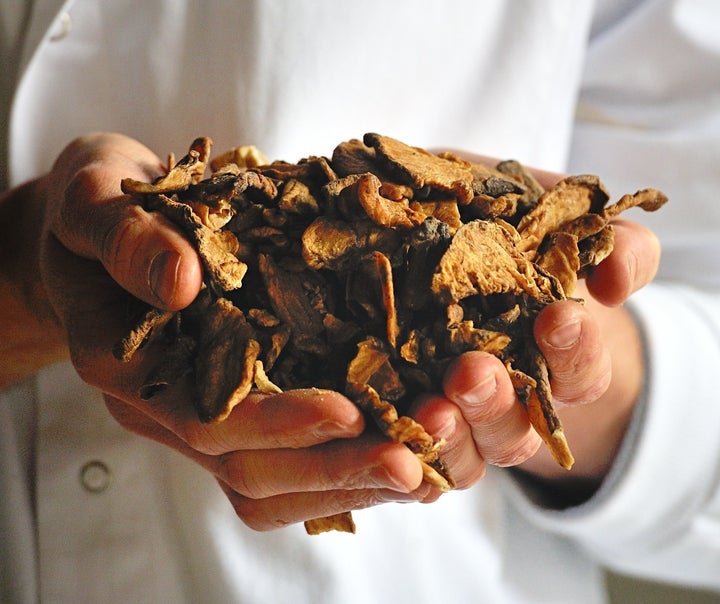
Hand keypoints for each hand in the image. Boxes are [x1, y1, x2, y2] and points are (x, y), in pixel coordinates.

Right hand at [37, 133, 429, 529]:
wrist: (105, 221)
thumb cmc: (99, 203)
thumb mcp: (94, 197)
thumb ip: (125, 236)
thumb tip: (179, 280)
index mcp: (128, 363)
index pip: (204, 417)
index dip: (274, 421)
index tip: (347, 410)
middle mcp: (168, 403)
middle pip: (248, 467)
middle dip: (331, 468)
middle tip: (413, 462)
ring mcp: (206, 406)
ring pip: (275, 477)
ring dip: (349, 477)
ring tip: (425, 465)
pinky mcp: (241, 395)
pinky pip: (291, 453)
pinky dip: (346, 458)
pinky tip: (404, 444)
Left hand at [410, 176, 660, 497]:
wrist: (442, 256)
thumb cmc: (510, 241)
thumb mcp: (557, 228)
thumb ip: (612, 245)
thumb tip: (616, 280)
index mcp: (551, 364)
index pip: (578, 374)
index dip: (574, 350)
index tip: (557, 317)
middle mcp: (502, 402)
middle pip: (513, 431)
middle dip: (495, 404)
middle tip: (472, 371)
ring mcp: (452, 419)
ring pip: (463, 456)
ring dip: (448, 439)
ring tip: (429, 411)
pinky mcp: (402, 426)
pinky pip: (404, 463)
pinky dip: (399, 464)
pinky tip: (382, 445)